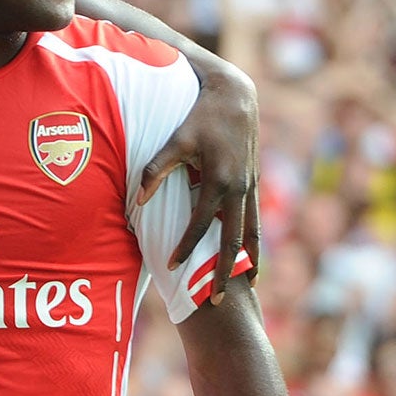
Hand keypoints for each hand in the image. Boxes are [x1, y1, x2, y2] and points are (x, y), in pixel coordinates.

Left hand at [137, 61, 260, 300]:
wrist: (237, 96)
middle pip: (234, 240)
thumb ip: (157, 168)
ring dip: (249, 260)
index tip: (173, 267)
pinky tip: (252, 256)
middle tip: (219, 299)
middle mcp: (240, 188)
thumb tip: (139, 197)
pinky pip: (256, 219)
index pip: (201, 224)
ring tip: (247, 285)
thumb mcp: (177, 139)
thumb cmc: (200, 116)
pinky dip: (254, 241)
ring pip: (252, 232)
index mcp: (220, 180)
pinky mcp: (254, 182)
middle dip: (227, 270)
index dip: (186, 247)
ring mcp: (251, 187)